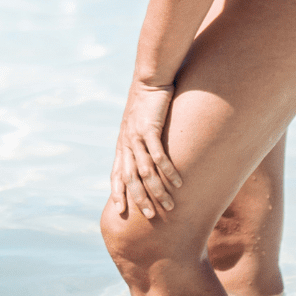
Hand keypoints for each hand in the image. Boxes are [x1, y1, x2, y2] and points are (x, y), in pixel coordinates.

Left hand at [111, 80, 184, 220]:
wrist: (149, 80)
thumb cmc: (147, 103)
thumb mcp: (140, 125)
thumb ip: (141, 141)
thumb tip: (148, 155)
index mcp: (123, 144)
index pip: (117, 173)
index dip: (117, 192)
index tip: (119, 211)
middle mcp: (126, 143)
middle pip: (130, 178)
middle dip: (139, 198)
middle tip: (151, 216)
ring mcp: (136, 137)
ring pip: (144, 170)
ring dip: (157, 189)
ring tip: (169, 204)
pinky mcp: (149, 129)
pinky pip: (158, 155)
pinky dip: (167, 171)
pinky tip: (178, 182)